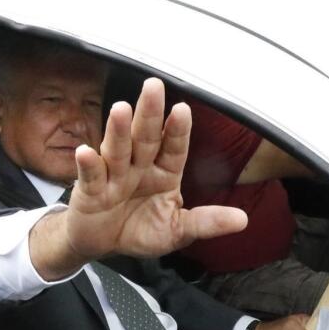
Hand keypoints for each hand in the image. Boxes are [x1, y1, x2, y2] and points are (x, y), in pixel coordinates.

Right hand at [30, 78, 247, 279]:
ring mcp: (113, 175)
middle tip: (153, 87)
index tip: (182, 110)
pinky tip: (86, 152)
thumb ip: (205, 222)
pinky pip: (90, 176)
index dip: (177, 129)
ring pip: (117, 149)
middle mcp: (138, 167)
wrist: (99, 243)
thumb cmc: (138, 229)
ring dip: (119, 130)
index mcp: (163, 172)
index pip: (173, 147)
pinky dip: (87, 165)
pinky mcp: (90, 190)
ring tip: (121, 110)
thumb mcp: (176, 230)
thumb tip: (242, 220)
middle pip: (145, 137)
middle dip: (149, 113)